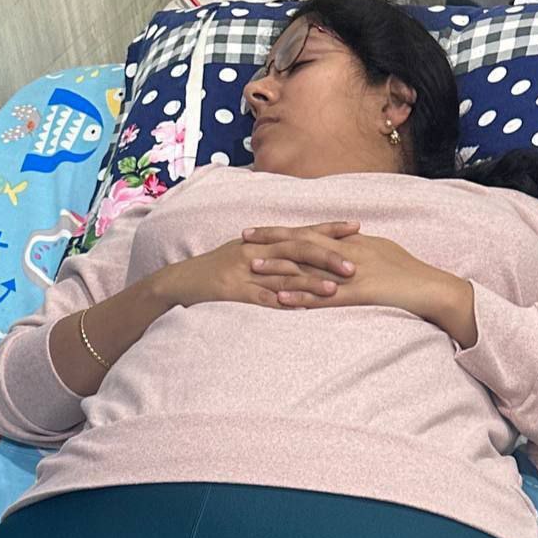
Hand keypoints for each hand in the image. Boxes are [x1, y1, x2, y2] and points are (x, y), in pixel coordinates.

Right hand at [156, 221, 363, 309]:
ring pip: (282, 275)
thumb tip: (303, 258)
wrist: (181, 280)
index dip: (329, 229)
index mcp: (263, 241)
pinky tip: (299, 310)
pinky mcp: (233, 291)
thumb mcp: (246, 255)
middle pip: (297, 250)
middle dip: (327, 257)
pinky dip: (280, 303)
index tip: (356, 227)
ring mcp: (244, 271)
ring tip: (334, 290)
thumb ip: (274, 254)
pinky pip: (260, 297)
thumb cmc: (216, 270)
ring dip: (309, 283)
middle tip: (354, 267)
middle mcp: (257, 251)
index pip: (302, 231)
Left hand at [243, 224, 451, 320]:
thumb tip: (340, 244)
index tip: (257, 230)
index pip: (310, 231)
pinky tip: (280, 299)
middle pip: (302, 242)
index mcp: (351, 241)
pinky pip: (324, 296)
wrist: (431, 287)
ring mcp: (351, 273)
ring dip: (279, 267)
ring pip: (308, 268)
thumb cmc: (409, 272)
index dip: (282, 230)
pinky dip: (301, 296)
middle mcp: (347, 252)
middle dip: (271, 241)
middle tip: (242, 240)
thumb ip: (356, 249)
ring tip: (251, 268)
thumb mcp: (380, 252)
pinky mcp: (357, 295)